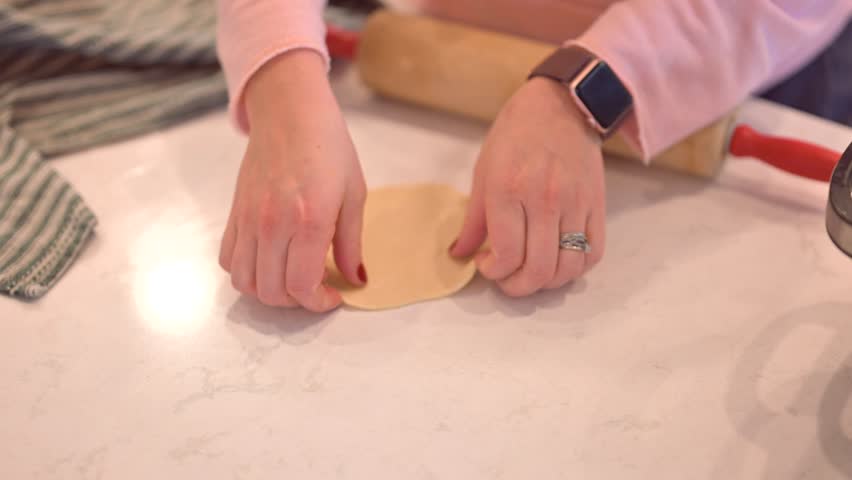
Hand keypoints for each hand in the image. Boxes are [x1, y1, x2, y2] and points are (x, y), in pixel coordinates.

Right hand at [219, 50, 367, 311]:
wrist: (289, 111)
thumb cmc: (329, 147)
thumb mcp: (354, 194)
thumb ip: (352, 242)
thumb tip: (356, 279)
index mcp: (308, 220)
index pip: (301, 286)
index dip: (318, 303)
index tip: (334, 296)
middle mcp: (272, 225)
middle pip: (271, 292)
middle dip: (297, 303)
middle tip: (316, 288)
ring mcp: (247, 220)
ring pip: (245, 282)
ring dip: (269, 292)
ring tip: (291, 279)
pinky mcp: (234, 213)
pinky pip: (228, 260)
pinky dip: (246, 272)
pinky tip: (269, 262)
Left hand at [450, 77, 605, 296]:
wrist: (561, 106)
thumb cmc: (515, 136)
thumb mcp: (484, 172)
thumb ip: (473, 220)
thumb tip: (459, 254)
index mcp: (510, 190)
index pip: (507, 254)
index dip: (493, 272)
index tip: (485, 264)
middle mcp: (545, 200)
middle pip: (537, 270)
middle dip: (516, 286)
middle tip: (506, 279)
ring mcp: (576, 203)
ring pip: (567, 269)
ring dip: (546, 284)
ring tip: (530, 273)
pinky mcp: (597, 205)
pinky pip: (593, 253)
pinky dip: (575, 270)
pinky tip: (556, 262)